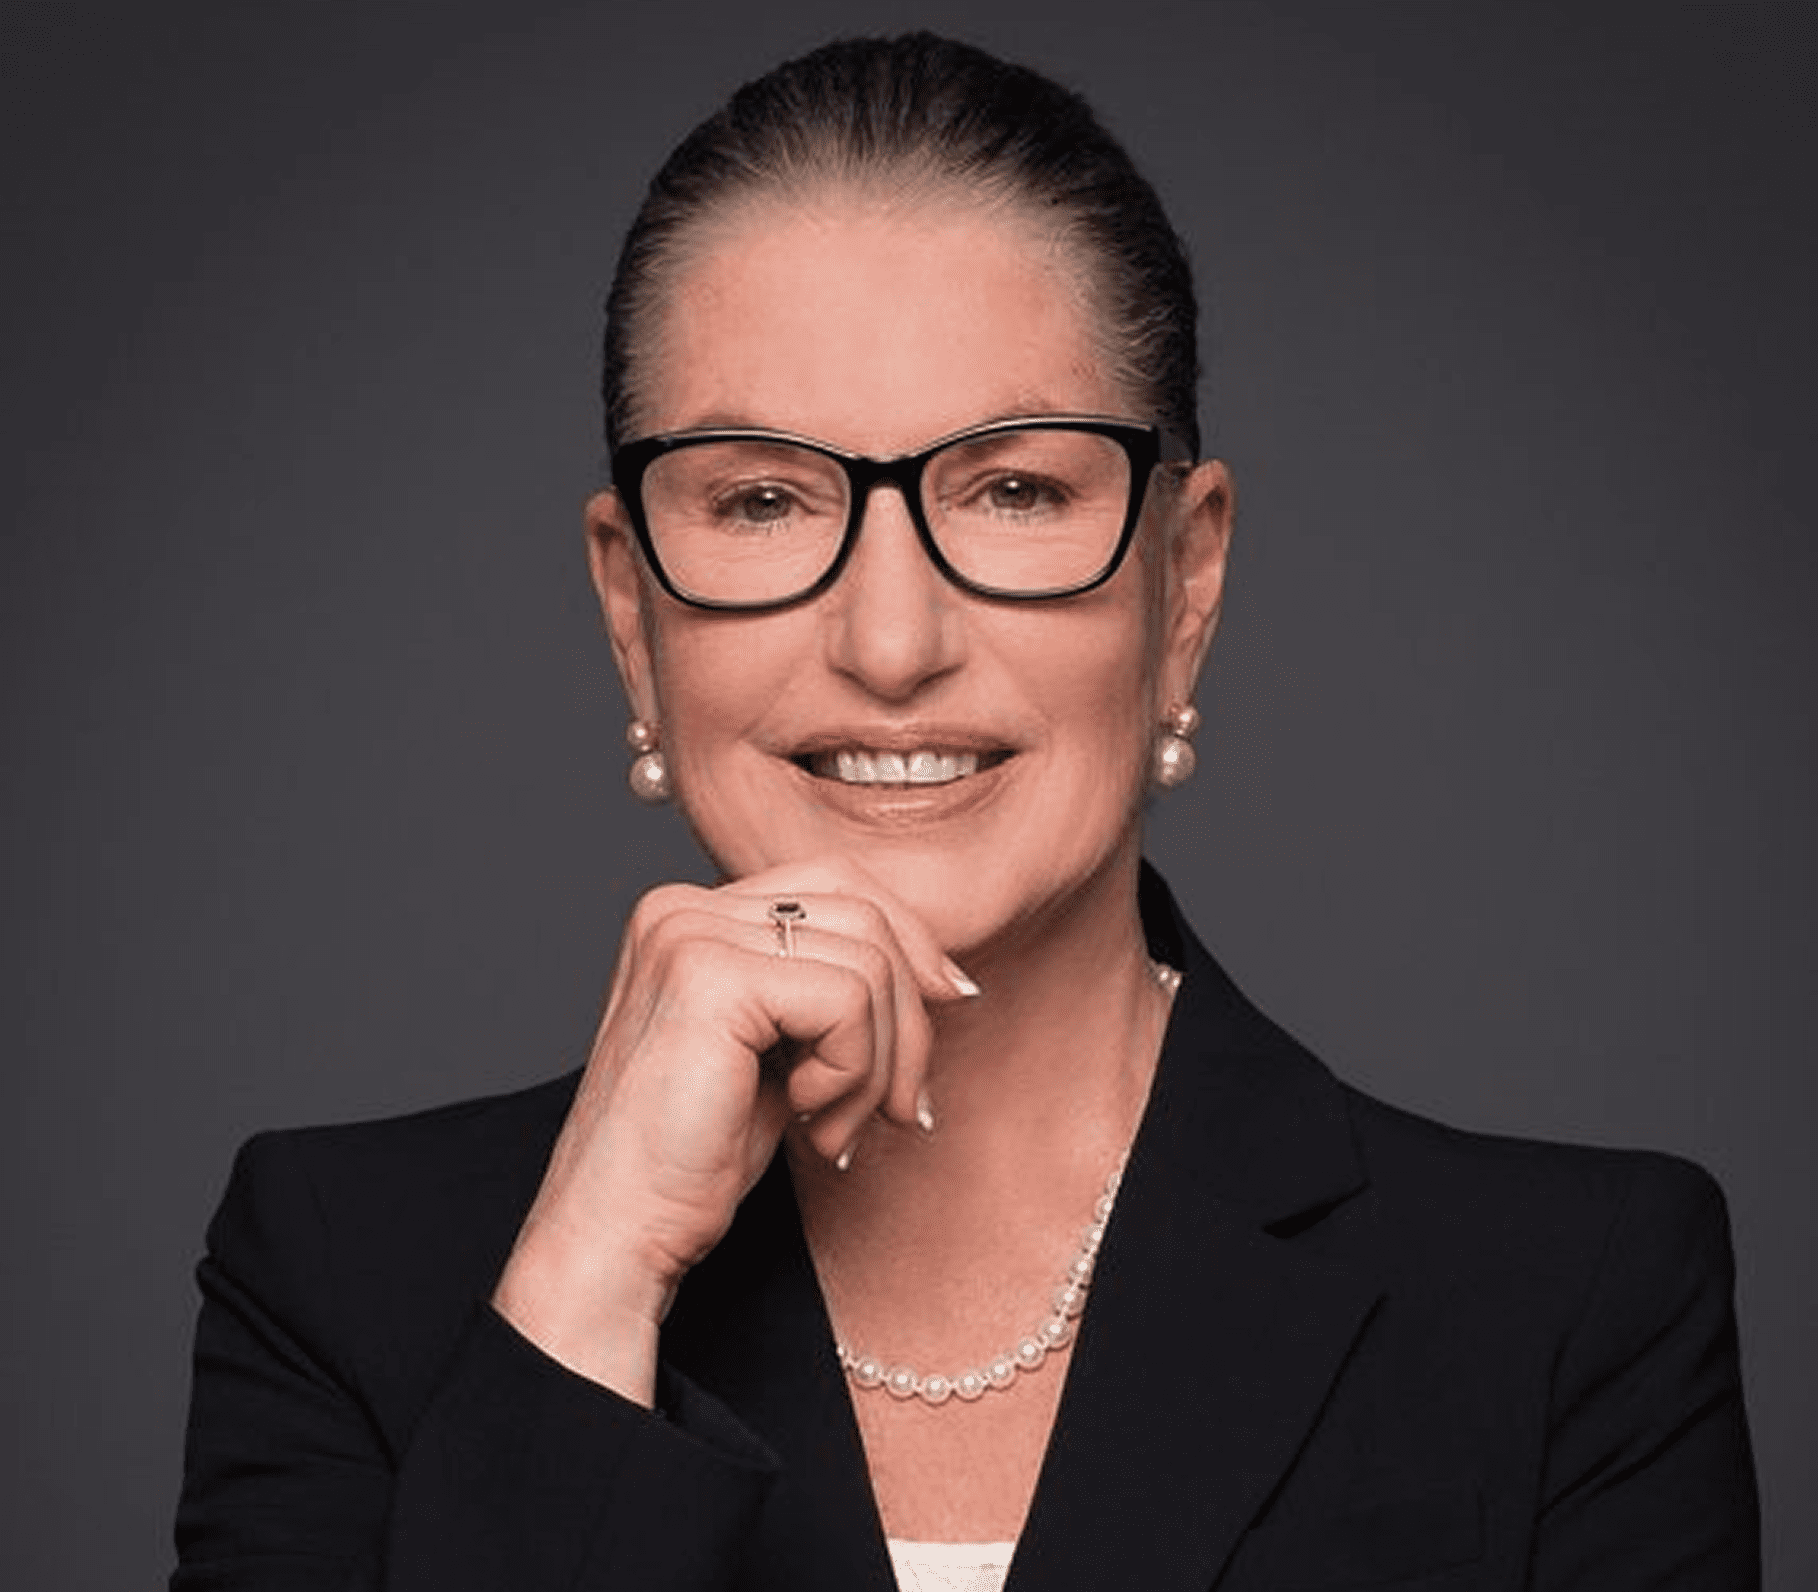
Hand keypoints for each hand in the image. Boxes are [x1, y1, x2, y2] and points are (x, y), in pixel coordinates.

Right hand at [492, 857, 972, 1402]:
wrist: (619, 1231)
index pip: (840, 884)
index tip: (952, 1003)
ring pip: (870, 963)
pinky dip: (854, 1073)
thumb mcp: (780, 1051)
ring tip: (836, 1130)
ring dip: (881, 1065)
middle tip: (898, 1109)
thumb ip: (832, 992)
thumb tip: (946, 973)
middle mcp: (681, 907)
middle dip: (909, 1018)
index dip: (911, 942)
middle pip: (865, 914)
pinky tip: (811, 1120)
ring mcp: (689, 934)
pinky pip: (849, 1001)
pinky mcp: (710, 977)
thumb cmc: (695, 1157)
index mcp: (691, 914)